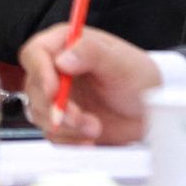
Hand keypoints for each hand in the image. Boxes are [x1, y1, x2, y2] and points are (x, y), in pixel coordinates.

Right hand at [19, 23, 157, 145]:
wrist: (152, 113)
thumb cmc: (140, 79)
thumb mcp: (121, 63)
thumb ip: (92, 52)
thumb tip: (63, 58)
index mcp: (66, 45)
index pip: (36, 53)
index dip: (39, 72)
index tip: (53, 90)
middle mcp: (57, 70)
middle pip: (33, 88)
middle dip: (55, 107)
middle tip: (80, 118)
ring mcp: (59, 98)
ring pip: (40, 114)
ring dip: (66, 126)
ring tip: (94, 127)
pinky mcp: (64, 122)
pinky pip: (53, 134)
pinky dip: (69, 141)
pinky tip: (90, 138)